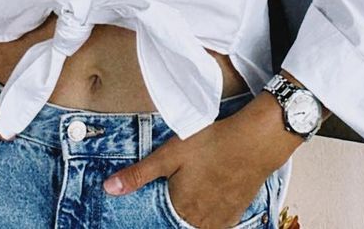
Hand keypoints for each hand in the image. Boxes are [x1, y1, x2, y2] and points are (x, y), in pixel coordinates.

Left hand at [102, 95, 302, 228]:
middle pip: (181, 221)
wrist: (254, 142)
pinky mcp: (236, 214)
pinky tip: (212, 191)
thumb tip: (108, 189)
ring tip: (198, 185)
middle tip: (185, 183)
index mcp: (181, 209)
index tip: (166, 190)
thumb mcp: (170, 154)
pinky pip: (218, 221)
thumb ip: (139, 174)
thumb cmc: (211, 143)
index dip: (161, 204)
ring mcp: (221, 220)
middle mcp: (201, 222)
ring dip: (194, 211)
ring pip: (199, 222)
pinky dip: (212, 211)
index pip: (162, 218)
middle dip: (177, 207)